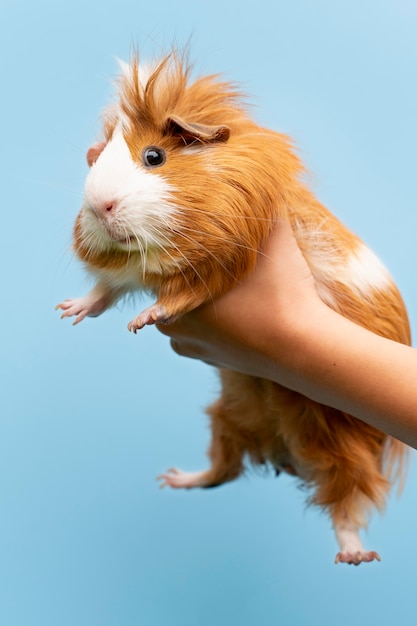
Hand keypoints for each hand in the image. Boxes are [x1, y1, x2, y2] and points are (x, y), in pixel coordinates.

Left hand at [157, 219, 320, 380]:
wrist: (302, 348)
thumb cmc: (283, 292)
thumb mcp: (275, 239)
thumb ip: (261, 208)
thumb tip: (263, 178)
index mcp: (175, 289)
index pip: (163, 261)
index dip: (184, 247)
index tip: (203, 239)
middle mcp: (172, 322)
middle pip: (173, 285)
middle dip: (193, 274)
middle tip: (222, 264)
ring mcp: (187, 344)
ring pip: (185, 311)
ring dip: (201, 301)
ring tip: (233, 292)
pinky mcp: (204, 359)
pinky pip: (198, 334)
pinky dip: (211, 324)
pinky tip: (235, 314)